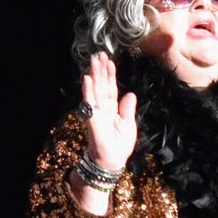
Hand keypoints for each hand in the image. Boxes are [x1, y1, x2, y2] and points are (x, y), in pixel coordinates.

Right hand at [80, 52, 138, 173]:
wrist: (111, 162)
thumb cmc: (119, 146)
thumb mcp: (128, 125)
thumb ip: (127, 109)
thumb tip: (131, 94)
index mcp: (112, 109)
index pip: (111, 89)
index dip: (110, 75)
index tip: (109, 61)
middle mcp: (103, 108)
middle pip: (102, 85)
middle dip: (101, 70)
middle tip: (99, 54)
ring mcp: (96, 113)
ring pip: (96, 90)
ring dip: (94, 75)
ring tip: (93, 60)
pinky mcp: (92, 120)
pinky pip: (90, 103)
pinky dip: (88, 91)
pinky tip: (87, 79)